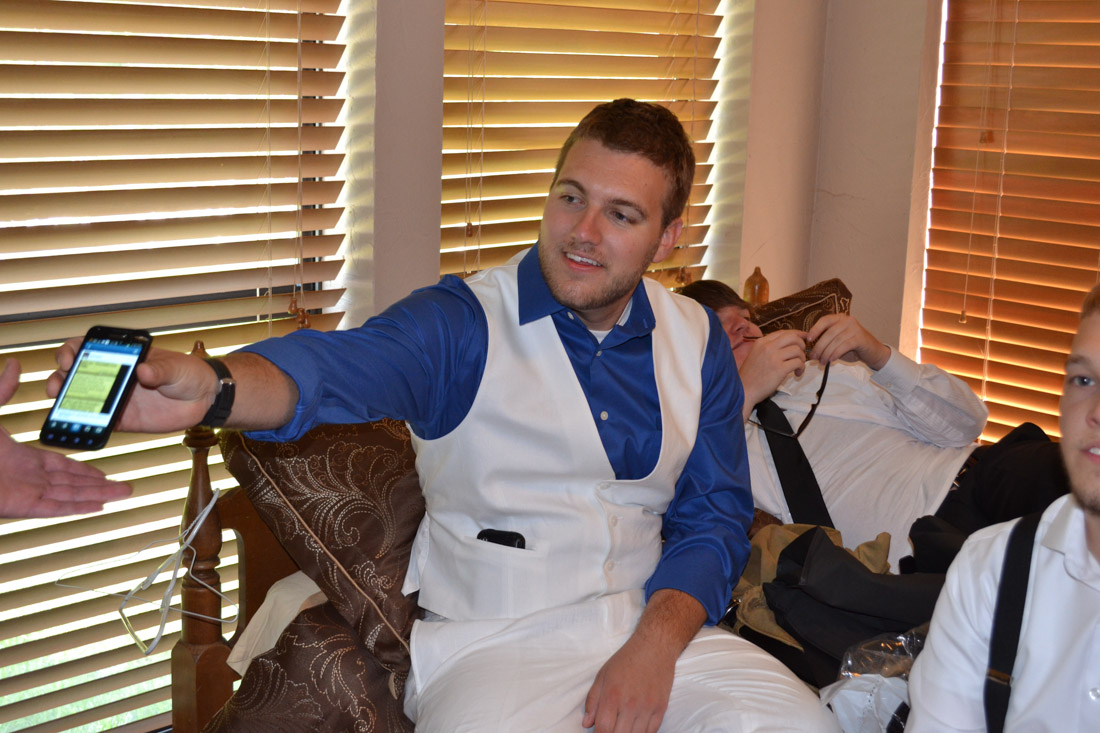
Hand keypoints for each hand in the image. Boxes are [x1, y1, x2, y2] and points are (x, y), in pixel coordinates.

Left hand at [0, 359, 131, 517]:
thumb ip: (2, 390)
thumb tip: (13, 365)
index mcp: (19, 458)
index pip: (59, 465)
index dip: (83, 468)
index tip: (102, 471)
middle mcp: (25, 478)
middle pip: (72, 483)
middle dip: (101, 485)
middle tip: (125, 487)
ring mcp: (24, 492)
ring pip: (71, 495)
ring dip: (98, 496)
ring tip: (124, 495)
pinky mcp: (20, 505)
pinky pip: (56, 507)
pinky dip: (79, 507)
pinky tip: (98, 508)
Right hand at [47, 340, 217, 432]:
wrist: (205, 399)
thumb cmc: (189, 374)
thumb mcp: (177, 367)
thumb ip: (160, 369)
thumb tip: (143, 371)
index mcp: (124, 356)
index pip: (88, 347)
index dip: (72, 350)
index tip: (68, 358)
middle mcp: (115, 376)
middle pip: (76, 374)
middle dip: (60, 378)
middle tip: (58, 386)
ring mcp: (117, 398)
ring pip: (83, 399)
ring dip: (67, 402)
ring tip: (61, 406)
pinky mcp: (124, 419)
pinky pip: (100, 422)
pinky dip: (88, 425)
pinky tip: (81, 427)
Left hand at [583, 635, 673, 732]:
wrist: (654, 647)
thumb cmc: (626, 660)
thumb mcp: (603, 675)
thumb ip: (593, 701)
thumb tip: (587, 724)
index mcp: (612, 695)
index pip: (603, 729)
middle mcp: (630, 704)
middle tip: (611, 729)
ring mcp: (647, 708)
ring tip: (622, 728)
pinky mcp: (661, 708)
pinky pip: (651, 732)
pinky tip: (636, 729)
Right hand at [736, 330, 807, 414]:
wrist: (744, 391)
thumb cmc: (750, 376)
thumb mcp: (756, 355)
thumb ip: (768, 348)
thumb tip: (787, 344)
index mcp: (761, 342)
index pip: (783, 332)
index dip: (797, 334)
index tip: (804, 338)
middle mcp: (767, 347)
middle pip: (793, 337)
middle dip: (802, 344)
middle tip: (801, 354)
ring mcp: (774, 357)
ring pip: (797, 350)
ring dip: (802, 358)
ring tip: (798, 367)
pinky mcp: (780, 369)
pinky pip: (798, 362)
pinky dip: (801, 368)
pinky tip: (797, 374)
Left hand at [805, 313, 889, 369]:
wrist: (872, 352)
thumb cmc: (852, 347)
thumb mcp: (837, 341)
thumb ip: (826, 341)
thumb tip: (810, 349)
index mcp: (840, 318)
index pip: (825, 320)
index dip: (815, 329)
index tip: (808, 339)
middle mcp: (848, 320)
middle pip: (829, 333)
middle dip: (819, 346)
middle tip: (814, 357)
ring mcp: (855, 328)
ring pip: (835, 341)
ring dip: (826, 353)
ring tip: (822, 361)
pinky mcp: (860, 338)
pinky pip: (844, 346)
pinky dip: (836, 353)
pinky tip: (831, 360)